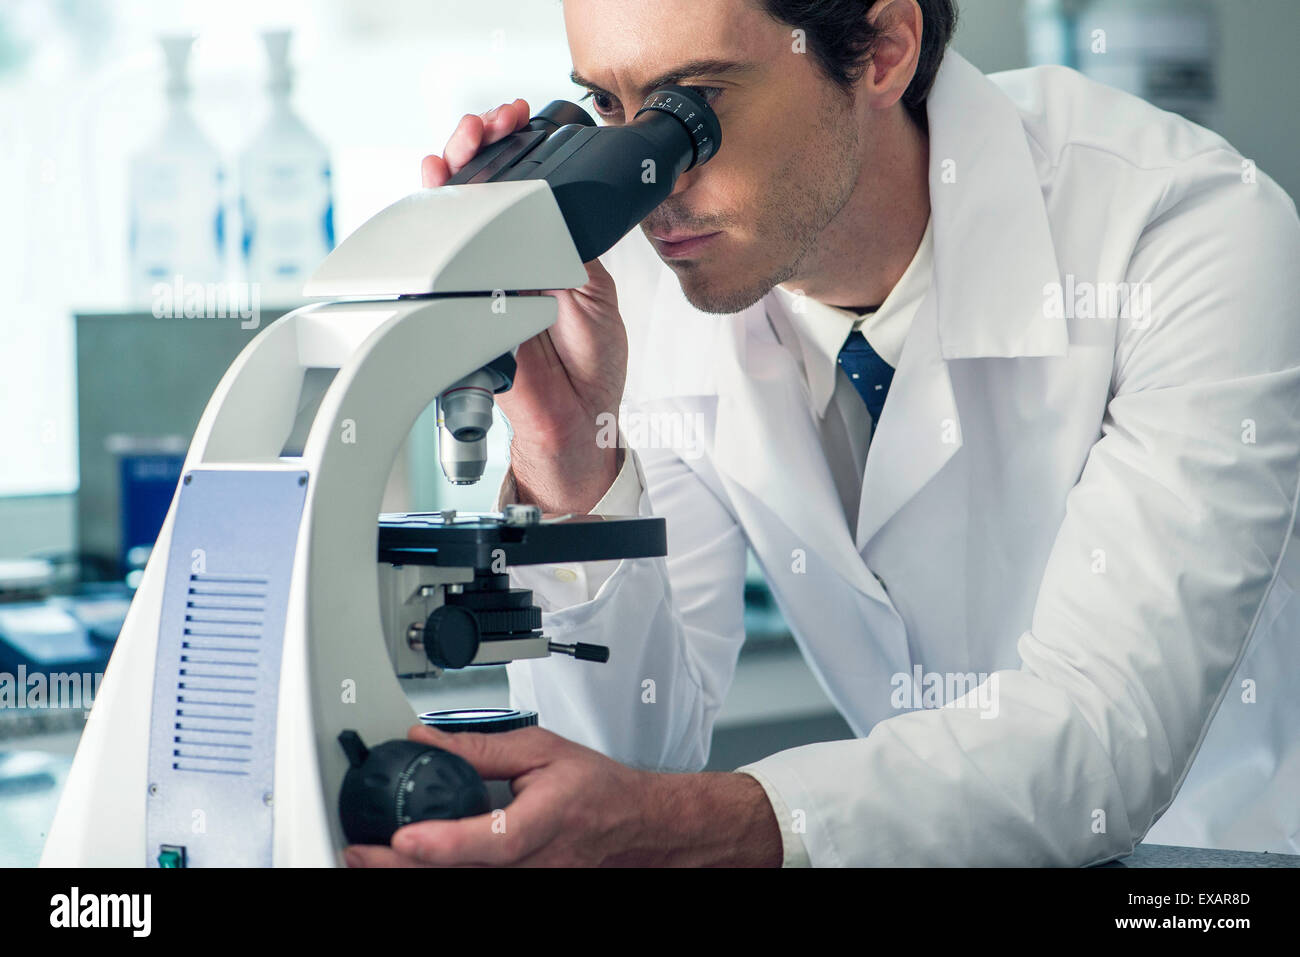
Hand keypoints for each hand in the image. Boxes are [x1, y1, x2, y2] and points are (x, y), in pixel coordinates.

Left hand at [345, 724, 653, 866]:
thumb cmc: (594, 789)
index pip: (494, 840)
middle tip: (359, 850)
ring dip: (410, 876)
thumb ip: (481, 749)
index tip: (404, 838)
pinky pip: (472, 887)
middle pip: (463, 874)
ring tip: (368, 859)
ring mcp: (529, 884)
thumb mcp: (541, 749)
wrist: (630, 825)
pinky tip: (408, 867)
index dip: (446, 843)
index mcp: (546, 820)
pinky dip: (436, 875)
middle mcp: (537, 864)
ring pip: (461, 887)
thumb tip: (427, 742)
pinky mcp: (520, 889)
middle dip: (402, 867)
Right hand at [422, 102, 626, 512]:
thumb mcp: (593, 298)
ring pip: (447, 225)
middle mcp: (504, 265)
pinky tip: (437, 202)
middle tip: (479, 129)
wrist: (576, 428)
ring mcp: (476, 287)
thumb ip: (565, 255)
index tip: (515, 124)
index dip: (511, 154)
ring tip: (455, 152)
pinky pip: (433, 272)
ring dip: (446, 183)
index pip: (518, 192)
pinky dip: (428, 238)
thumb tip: (540, 216)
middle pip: (474, 197)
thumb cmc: (588, 369)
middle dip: (471, 152)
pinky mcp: (454, 315)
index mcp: (541, 254)